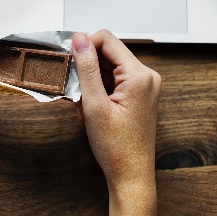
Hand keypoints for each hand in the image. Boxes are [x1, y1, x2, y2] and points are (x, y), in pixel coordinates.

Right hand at [72, 30, 160, 215]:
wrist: (131, 176)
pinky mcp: (140, 94)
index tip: (69, 64)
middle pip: (108, 52)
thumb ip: (86, 68)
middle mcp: (147, 76)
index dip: (84, 47)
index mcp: (139, 75)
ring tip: (83, 106)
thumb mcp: (94, 105)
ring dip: (91, 82)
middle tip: (75, 93)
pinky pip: (114, 80)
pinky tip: (91, 109)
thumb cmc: (117, 148)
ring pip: (108, 67)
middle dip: (86, 69)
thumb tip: (79, 39)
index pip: (106, 39)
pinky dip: (99, 90)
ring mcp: (145, 86)